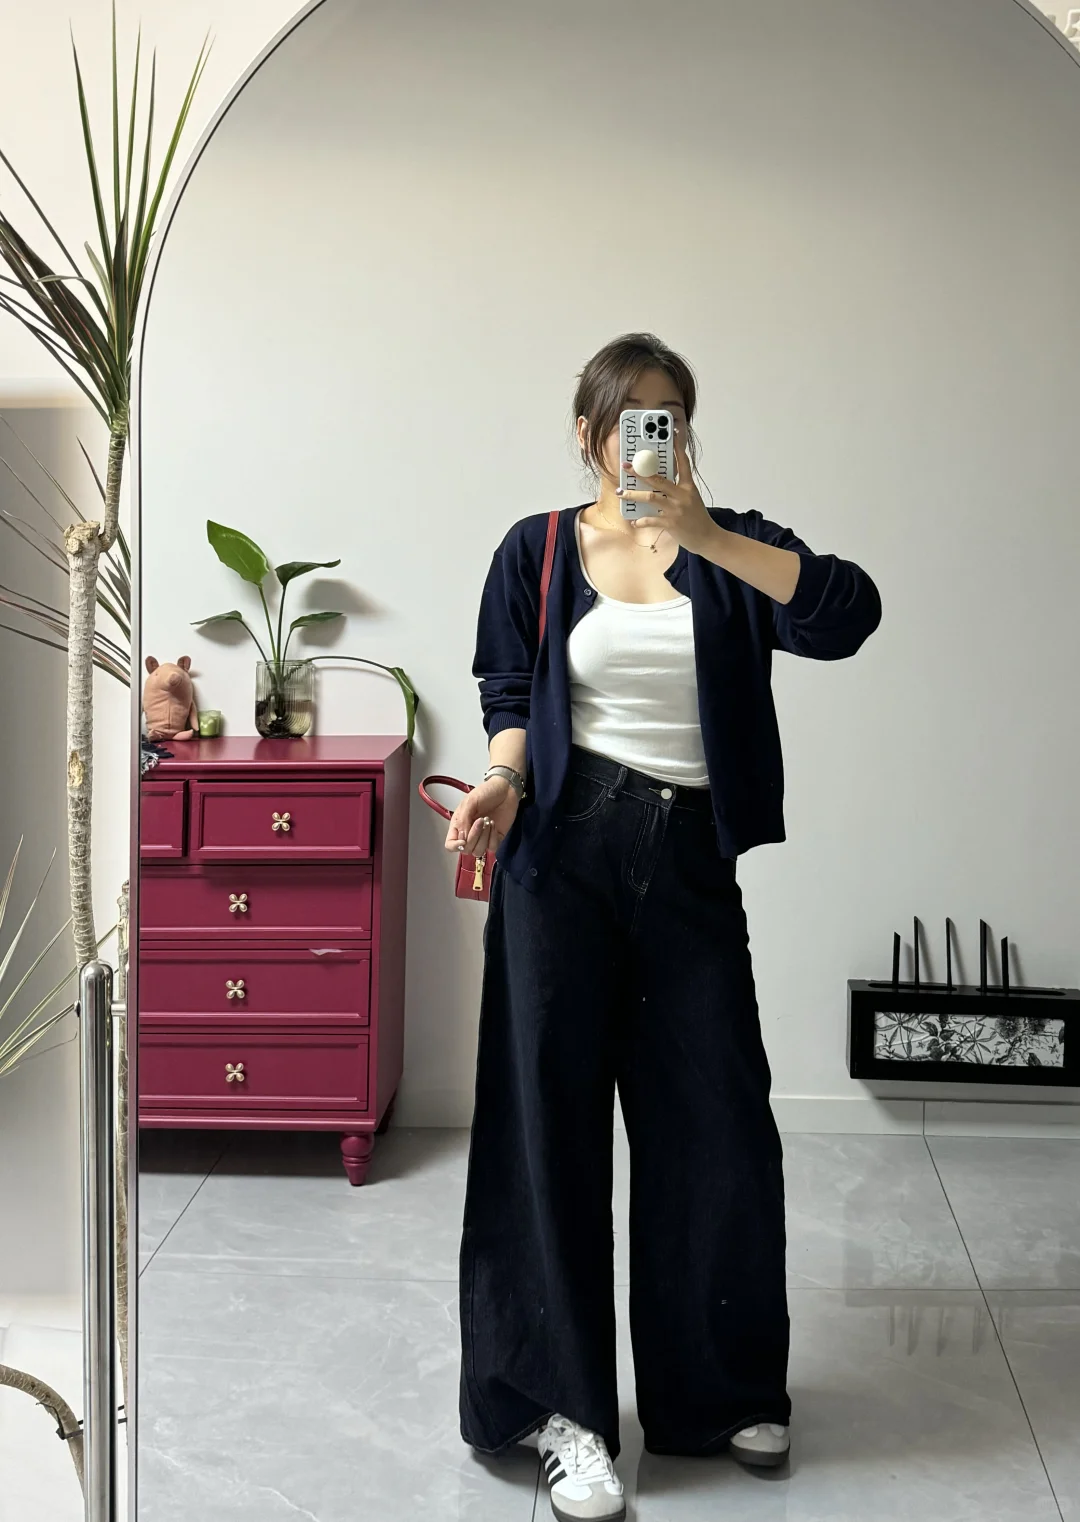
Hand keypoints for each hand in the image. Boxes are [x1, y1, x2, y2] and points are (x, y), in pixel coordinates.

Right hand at [444, 775, 519, 857]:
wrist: (506, 789)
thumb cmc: (485, 792)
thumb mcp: (470, 802)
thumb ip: (463, 820)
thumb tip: (462, 839)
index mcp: (458, 825)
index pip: (450, 845)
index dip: (455, 846)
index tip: (464, 840)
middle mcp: (469, 833)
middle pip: (466, 850)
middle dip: (474, 837)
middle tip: (481, 820)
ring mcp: (483, 837)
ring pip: (478, 851)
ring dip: (484, 838)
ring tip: (488, 821)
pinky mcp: (496, 838)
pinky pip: (492, 848)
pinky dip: (493, 838)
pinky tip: (494, 824)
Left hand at [618, 425, 717, 555]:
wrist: (707, 538)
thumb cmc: (697, 518)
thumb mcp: (691, 499)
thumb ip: (677, 490)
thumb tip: (657, 483)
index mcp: (689, 487)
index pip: (683, 464)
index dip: (676, 450)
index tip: (671, 436)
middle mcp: (682, 495)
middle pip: (658, 479)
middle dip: (639, 472)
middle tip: (626, 467)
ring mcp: (676, 509)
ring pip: (650, 497)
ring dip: (633, 495)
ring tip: (621, 492)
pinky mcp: (671, 523)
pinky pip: (651, 520)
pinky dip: (640, 521)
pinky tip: (633, 521)